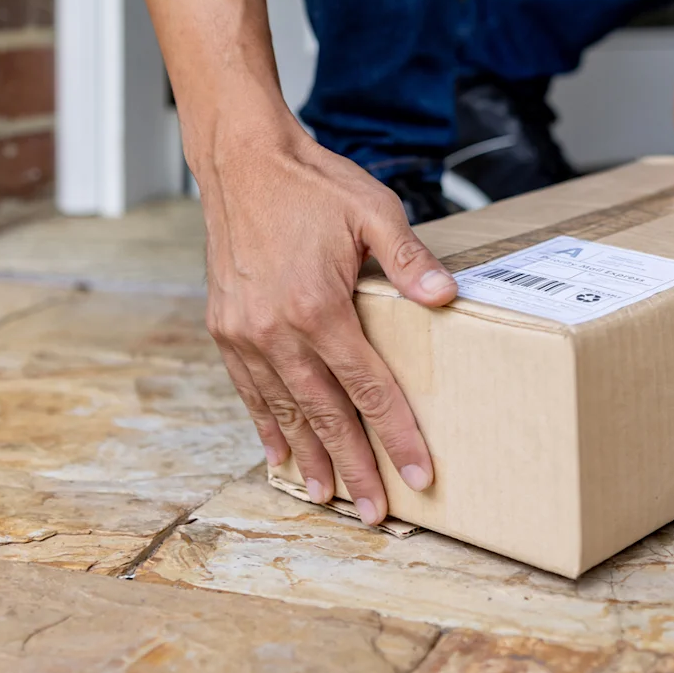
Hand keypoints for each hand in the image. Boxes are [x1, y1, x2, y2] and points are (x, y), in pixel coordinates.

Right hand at [197, 123, 457, 524]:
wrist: (241, 161)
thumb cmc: (313, 184)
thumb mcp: (374, 211)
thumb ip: (408, 260)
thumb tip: (447, 299)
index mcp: (319, 307)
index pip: (369, 388)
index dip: (397, 435)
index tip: (420, 474)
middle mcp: (277, 330)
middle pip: (327, 414)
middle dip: (355, 467)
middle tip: (376, 511)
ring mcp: (246, 332)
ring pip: (286, 410)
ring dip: (310, 457)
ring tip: (328, 496)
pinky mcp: (226, 326)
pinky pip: (250, 389)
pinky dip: (267, 425)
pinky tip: (281, 454)